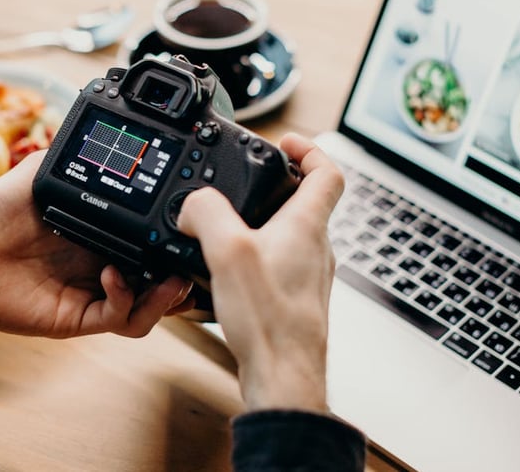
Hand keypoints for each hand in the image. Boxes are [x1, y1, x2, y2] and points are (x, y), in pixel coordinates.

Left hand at [0, 150, 193, 337]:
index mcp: (101, 234)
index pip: (150, 242)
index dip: (174, 240)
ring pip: (147, 309)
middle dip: (184, 276)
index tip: (191, 224)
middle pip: (159, 281)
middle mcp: (102, 266)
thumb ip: (74, 155)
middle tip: (196, 259)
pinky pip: (117, 317)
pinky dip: (127, 300)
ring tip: (172, 280)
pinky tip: (115, 276)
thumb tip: (99, 129)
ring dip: (166, 298)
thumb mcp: (40, 173)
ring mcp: (92, 294)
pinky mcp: (77, 317)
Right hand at [177, 132, 343, 413]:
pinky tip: (228, 275)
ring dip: (264, 222)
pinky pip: (280, 266)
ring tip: (229, 227)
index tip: (285, 141)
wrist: (283, 378)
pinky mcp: (295, 302)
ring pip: (292, 236)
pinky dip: (257, 257)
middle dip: (275, 185)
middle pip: (307, 202)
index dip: (308, 149)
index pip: (327, 172)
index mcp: (307, 227)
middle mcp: (316, 249)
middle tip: (246, 181)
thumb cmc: (270, 322)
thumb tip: (192, 203)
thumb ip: (207, 214)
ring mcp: (308, 277)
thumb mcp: (228, 253)